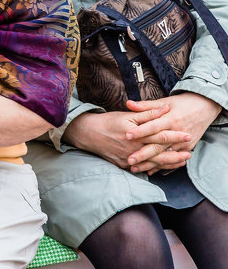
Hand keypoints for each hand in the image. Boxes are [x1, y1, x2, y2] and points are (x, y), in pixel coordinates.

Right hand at [64, 105, 189, 170]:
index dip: (175, 136)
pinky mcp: (124, 165)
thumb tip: (165, 109)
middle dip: (176, 154)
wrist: (87, 134)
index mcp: (136, 135)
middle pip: (160, 154)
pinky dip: (155, 168)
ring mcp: (129, 159)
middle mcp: (134, 149)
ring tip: (181, 161)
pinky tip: (163, 167)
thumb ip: (148, 114)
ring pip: (154, 164)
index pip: (160, 136)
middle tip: (189, 154)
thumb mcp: (127, 115)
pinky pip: (143, 169)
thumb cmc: (107, 122)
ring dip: (169, 164)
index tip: (187, 136)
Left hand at [123, 93, 220, 172]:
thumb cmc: (181, 104)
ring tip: (134, 168)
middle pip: (158, 145)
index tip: (127, 136)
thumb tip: (128, 104)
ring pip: (164, 156)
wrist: (204, 109)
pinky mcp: (187, 148)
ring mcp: (183, 142)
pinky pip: (172, 159)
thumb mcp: (164, 102)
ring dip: (150, 163)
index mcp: (170, 119)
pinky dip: (161, 165)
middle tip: (129, 160)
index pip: (153, 127)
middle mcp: (177, 132)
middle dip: (143, 154)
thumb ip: (146, 106)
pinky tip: (148, 170)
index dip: (140, 131)